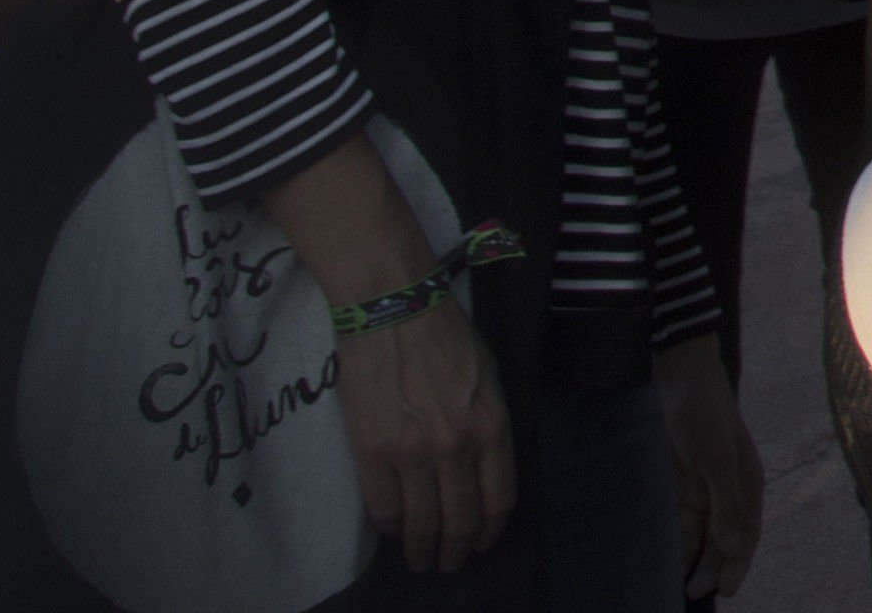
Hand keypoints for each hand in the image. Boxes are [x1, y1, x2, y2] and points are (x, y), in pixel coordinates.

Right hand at [328, 294, 516, 576]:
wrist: (393, 307)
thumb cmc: (445, 336)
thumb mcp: (489, 378)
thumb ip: (488, 426)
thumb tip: (482, 470)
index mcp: (492, 426)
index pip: (498, 500)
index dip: (490, 531)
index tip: (481, 543)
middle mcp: (457, 446)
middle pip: (460, 521)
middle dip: (455, 551)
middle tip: (448, 563)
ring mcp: (414, 452)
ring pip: (421, 523)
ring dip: (421, 550)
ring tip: (420, 559)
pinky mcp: (373, 452)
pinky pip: (383, 508)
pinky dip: (390, 528)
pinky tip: (394, 531)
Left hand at [658, 330, 761, 599]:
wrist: (679, 376)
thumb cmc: (704, 414)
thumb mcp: (718, 459)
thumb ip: (727, 504)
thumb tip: (732, 546)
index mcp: (748, 483)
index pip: (746, 533)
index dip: (738, 563)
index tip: (727, 592)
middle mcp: (729, 489)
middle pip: (724, 537)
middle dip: (713, 567)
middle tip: (694, 594)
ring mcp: (704, 486)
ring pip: (701, 533)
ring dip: (694, 558)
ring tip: (680, 585)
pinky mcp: (681, 481)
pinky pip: (681, 520)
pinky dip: (677, 540)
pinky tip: (667, 557)